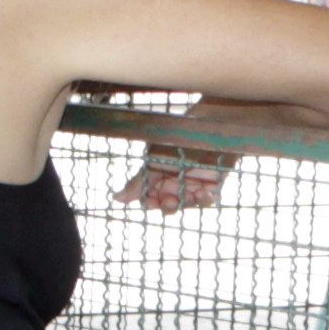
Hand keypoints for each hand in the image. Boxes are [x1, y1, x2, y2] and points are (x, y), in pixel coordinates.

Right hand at [119, 142, 234, 215]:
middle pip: (168, 205)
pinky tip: (204, 193)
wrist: (205, 123)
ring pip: (187, 205)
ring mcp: (193, 185)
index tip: (150, 202)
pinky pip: (207, 200)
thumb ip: (139, 181)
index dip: (150, 203)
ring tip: (192, 193)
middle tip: (170, 200)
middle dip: (168, 206)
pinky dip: (206, 200)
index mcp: (157, 177)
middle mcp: (174, 184)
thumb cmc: (176, 136)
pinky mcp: (212, 184)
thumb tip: (116, 198)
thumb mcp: (154, 158)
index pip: (150, 199)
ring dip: (187, 203)